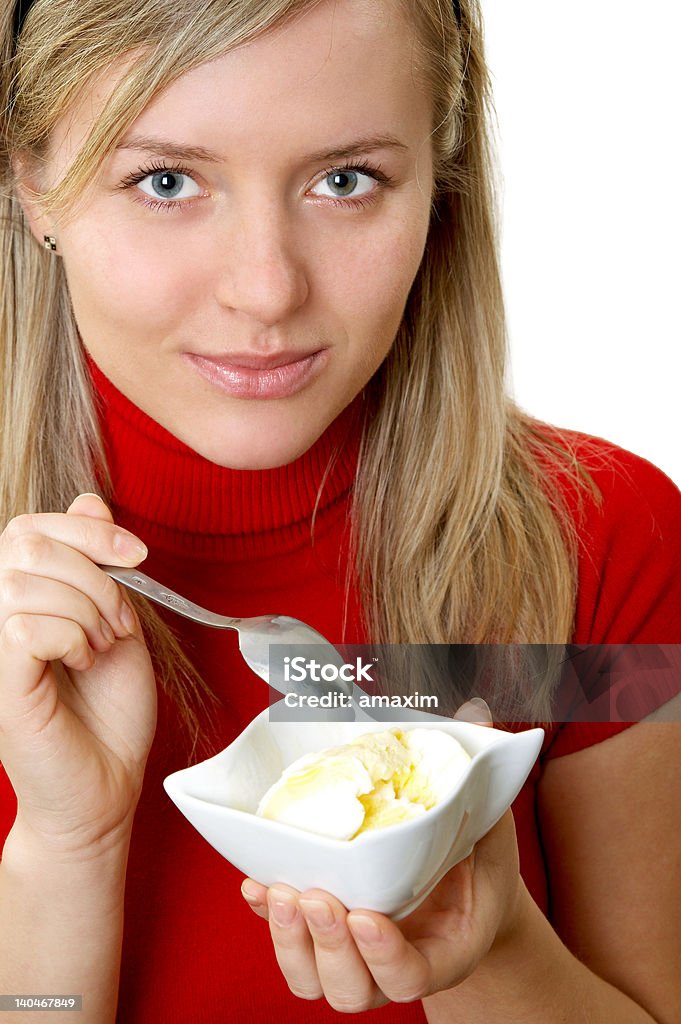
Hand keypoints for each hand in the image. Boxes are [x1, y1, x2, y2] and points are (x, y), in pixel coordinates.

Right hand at [0, 494, 156, 857]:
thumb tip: (89, 499)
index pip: (30, 526)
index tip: (137, 555)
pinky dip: (72, 637)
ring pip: (27, 581)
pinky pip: (25, 625)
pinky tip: (82, 662)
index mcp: (21, 596)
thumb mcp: (116, 618)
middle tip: (119, 621)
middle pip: (26, 541)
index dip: (88, 528)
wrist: (107, 783)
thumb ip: (98, 563)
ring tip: (102, 647)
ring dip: (89, 610)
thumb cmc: (108, 710)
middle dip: (93, 573)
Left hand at [241, 701, 523, 1011]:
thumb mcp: (491, 818)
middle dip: (326, 945)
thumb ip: (482, 779)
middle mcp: (394, 963)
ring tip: (281, 887)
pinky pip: (288, 943)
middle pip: (351, 989)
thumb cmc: (477, 853)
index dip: (385, 957)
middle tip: (315, 894)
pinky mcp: (323, 936)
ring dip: (289, 939)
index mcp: (446, 948)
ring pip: (312, 979)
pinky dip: (266, 916)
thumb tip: (476, 711)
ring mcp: (355, 957)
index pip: (412, 977)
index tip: (365, 915)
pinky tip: (256, 882)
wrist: (462, 884)